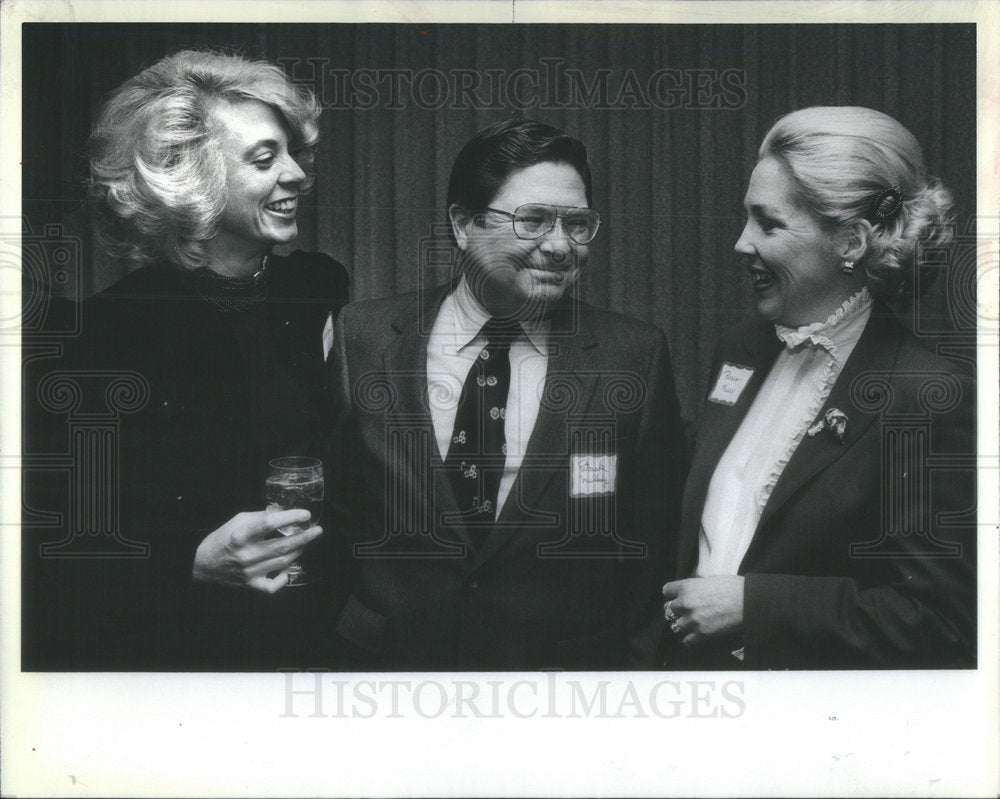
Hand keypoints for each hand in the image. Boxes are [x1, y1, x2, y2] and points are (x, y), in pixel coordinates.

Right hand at [192, 509, 322, 593]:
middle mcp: (247, 554)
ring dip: (298, 551)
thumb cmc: (221, 539)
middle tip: (318, 530)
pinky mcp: (251, 585)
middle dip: (304, 537)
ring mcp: (250, 571)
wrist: (201, 565)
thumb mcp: (237, 520)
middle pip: (283, 546)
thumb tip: (282, 512)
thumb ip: (261, 516)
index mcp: (242, 535)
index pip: (270, 523)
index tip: (305, 514)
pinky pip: (273, 586)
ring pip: (283, 562)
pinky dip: (283, 578)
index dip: (291, 517)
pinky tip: (287, 569)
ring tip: (305, 542)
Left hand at [662, 576, 744, 646]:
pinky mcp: (701, 634)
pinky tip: (695, 634)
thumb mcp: (708, 579)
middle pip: (670, 609)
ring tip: (693, 622)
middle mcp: (685, 603)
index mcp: (686, 587)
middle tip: (687, 609)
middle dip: (678, 609)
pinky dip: (690, 638)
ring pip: (677, 625)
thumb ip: (695, 587)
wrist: (747, 601)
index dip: (672, 593)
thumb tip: (692, 591)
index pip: (666, 591)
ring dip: (684, 624)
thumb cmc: (732, 587)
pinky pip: (687, 640)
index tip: (675, 595)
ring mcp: (692, 620)